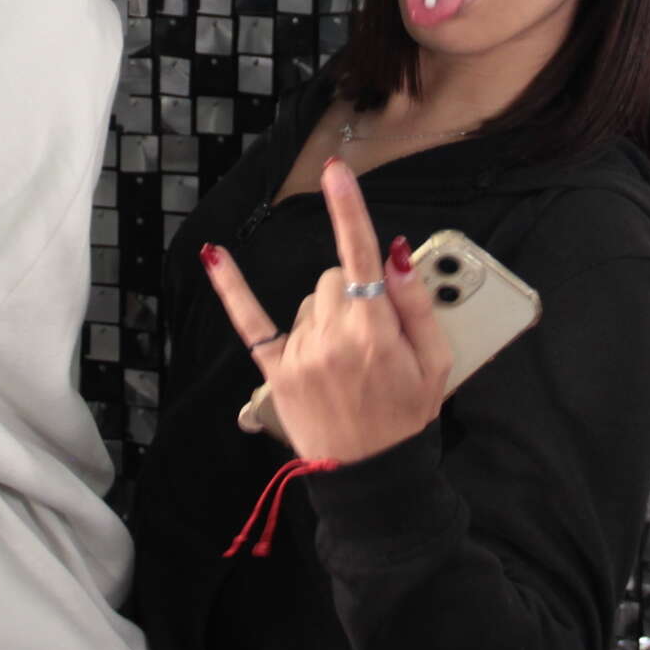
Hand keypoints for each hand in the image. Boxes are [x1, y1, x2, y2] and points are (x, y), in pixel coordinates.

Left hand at [201, 157, 452, 463]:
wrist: (374, 476)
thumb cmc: (408, 417)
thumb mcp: (436, 364)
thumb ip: (418, 305)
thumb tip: (396, 254)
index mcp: (375, 332)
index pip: (360, 256)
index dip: (349, 210)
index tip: (336, 172)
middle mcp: (332, 338)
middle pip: (334, 277)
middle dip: (353, 293)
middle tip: (373, 336)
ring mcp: (300, 354)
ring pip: (309, 300)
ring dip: (326, 315)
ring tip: (347, 360)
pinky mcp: (276, 371)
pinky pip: (250, 321)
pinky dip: (231, 288)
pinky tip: (213, 256)